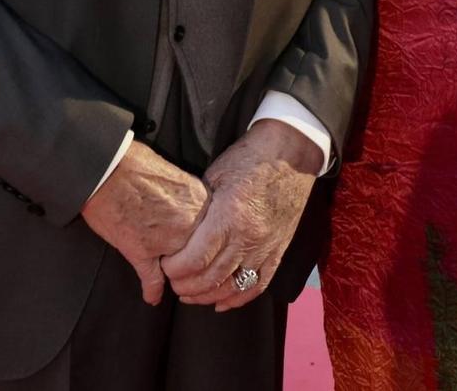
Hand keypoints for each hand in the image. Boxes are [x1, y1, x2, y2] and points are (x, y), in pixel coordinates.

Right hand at [80, 140, 210, 306]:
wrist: (108, 168)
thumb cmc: (137, 164)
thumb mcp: (177, 175)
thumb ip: (190, 197)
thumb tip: (193, 205)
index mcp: (200, 203)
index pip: (216, 232)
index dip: (210, 242)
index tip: (206, 247)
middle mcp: (188, 225)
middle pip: (203, 254)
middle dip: (198, 264)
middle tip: (193, 269)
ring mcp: (166, 242)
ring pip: (181, 270)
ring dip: (179, 278)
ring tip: (176, 282)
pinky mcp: (141, 252)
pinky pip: (152, 279)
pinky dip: (151, 290)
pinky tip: (151, 296)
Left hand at [161, 121, 316, 311]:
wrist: (292, 153)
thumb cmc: (250, 158)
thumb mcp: (216, 175)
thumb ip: (200, 207)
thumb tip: (181, 231)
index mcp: (229, 217)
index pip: (196, 259)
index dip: (175, 270)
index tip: (164, 266)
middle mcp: (249, 238)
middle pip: (212, 278)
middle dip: (186, 286)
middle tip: (172, 283)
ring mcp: (266, 247)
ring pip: (233, 287)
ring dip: (208, 296)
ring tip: (190, 296)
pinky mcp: (279, 250)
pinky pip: (259, 284)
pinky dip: (239, 299)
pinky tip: (221, 303)